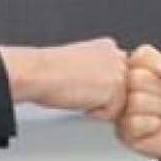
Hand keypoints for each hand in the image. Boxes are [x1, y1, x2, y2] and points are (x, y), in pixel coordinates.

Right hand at [0, 38, 126, 119]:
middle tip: (79, 89)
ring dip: (99, 105)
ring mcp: (119, 71)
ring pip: (118, 103)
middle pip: (122, 90)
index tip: (82, 84)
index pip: (118, 75)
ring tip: (79, 93)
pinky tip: (81, 99)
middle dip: (104, 96)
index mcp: (107, 46)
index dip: (100, 87)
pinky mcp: (116, 87)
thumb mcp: (80, 62)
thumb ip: (100, 68)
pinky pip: (112, 113)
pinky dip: (96, 113)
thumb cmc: (49, 70)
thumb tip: (105, 85)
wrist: (38, 74)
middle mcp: (117, 55)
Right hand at [116, 44, 160, 160]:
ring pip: (137, 101)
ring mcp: (122, 107)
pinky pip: (135, 123)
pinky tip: (155, 125)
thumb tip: (159, 65)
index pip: (141, 55)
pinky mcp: (123, 129)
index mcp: (139, 65)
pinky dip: (153, 125)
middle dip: (160, 89)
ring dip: (159, 108)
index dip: (159, 67)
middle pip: (136, 78)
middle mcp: (126, 84)